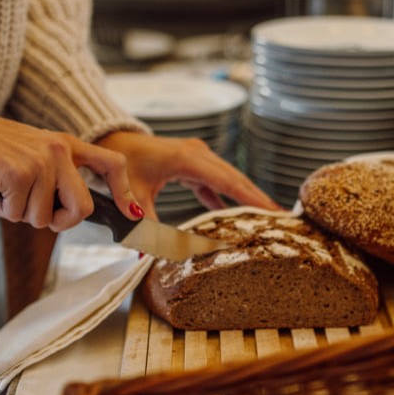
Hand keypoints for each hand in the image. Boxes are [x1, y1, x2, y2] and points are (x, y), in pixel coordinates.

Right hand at [0, 110, 143, 230]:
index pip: (112, 163)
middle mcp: (60, 151)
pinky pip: (17, 213)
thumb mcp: (34, 155)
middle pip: (81, 209)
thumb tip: (70, 214)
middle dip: (59, 222)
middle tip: (35, 212)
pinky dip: (0, 208)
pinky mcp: (20, 173)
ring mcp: (42, 162)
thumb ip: (56, 177)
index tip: (131, 214)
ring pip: (42, 218)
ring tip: (4, 189)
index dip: (124, 192)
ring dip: (18, 212)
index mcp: (67, 145)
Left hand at [93, 131, 280, 219]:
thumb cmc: (122, 162)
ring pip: (228, 178)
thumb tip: (148, 254)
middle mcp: (197, 154)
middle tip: (282, 217)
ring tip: (266, 216)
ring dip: (245, 196)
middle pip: (235, 178)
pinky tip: (234, 215)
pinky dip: (226, 196)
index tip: (272, 211)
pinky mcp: (193, 163)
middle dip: (257, 198)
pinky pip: (216, 181)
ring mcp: (197, 156)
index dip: (250, 197)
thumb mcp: (134, 194)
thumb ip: (144, 224)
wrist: (112, 140)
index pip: (227, 181)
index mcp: (187, 159)